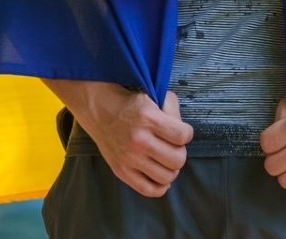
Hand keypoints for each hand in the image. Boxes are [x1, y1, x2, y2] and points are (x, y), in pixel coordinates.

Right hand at [42, 80, 192, 197]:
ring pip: (167, 176)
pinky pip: (149, 189)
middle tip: (172, 146)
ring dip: (171, 168)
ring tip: (165, 159)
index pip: (183, 136)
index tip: (180, 132)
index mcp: (149, 118)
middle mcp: (139, 140)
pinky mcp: (121, 171)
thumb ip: (173, 111)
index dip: (186, 134)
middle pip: (178, 159)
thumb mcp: (154, 96)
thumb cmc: (130, 103)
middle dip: (180, 152)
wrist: (99, 110)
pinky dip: (160, 186)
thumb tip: (183, 134)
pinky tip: (159, 174)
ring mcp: (129, 158)